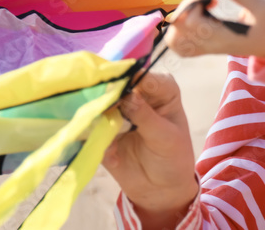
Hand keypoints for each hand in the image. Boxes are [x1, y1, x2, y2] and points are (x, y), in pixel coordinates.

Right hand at [103, 72, 198, 227]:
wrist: (161, 188)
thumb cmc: (173, 156)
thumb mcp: (166, 137)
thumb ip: (146, 116)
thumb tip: (127, 96)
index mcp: (161, 89)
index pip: (142, 76)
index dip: (128, 79)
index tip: (116, 89)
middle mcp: (137, 95)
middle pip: (116, 87)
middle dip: (106, 96)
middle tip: (100, 108)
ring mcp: (117, 112)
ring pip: (100, 106)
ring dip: (96, 116)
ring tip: (100, 130)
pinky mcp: (101, 131)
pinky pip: (91, 129)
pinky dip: (93, 137)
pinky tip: (106, 152)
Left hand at [165, 0, 264, 58]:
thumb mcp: (262, 6)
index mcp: (221, 37)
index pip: (188, 21)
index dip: (195, 0)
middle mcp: (209, 45)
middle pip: (176, 28)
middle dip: (187, 5)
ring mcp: (206, 48)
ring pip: (173, 38)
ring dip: (182, 15)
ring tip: (203, 5)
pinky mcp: (205, 46)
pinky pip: (180, 43)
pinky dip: (181, 27)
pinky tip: (199, 13)